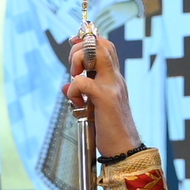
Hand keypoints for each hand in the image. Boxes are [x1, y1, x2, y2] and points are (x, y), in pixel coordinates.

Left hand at [63, 36, 141, 156]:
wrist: (124, 149)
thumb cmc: (109, 129)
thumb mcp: (93, 106)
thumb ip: (82, 92)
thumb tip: (65, 85)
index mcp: (113, 78)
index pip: (105, 46)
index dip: (87, 40)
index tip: (73, 44)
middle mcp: (115, 78)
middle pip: (101, 44)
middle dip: (79, 49)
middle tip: (73, 70)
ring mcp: (112, 86)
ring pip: (96, 54)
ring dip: (78, 62)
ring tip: (75, 81)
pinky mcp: (106, 99)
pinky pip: (83, 81)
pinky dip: (73, 90)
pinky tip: (78, 103)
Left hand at [94, 0, 138, 35]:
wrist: (134, 7)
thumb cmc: (123, 6)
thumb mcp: (114, 5)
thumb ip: (106, 10)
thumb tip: (97, 18)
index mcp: (109, 6)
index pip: (98, 14)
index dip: (94, 19)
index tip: (92, 22)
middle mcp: (111, 12)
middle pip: (100, 20)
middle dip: (95, 25)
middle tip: (92, 28)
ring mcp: (115, 17)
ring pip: (103, 25)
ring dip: (98, 29)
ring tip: (95, 31)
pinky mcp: (118, 23)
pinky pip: (108, 28)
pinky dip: (103, 31)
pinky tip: (101, 33)